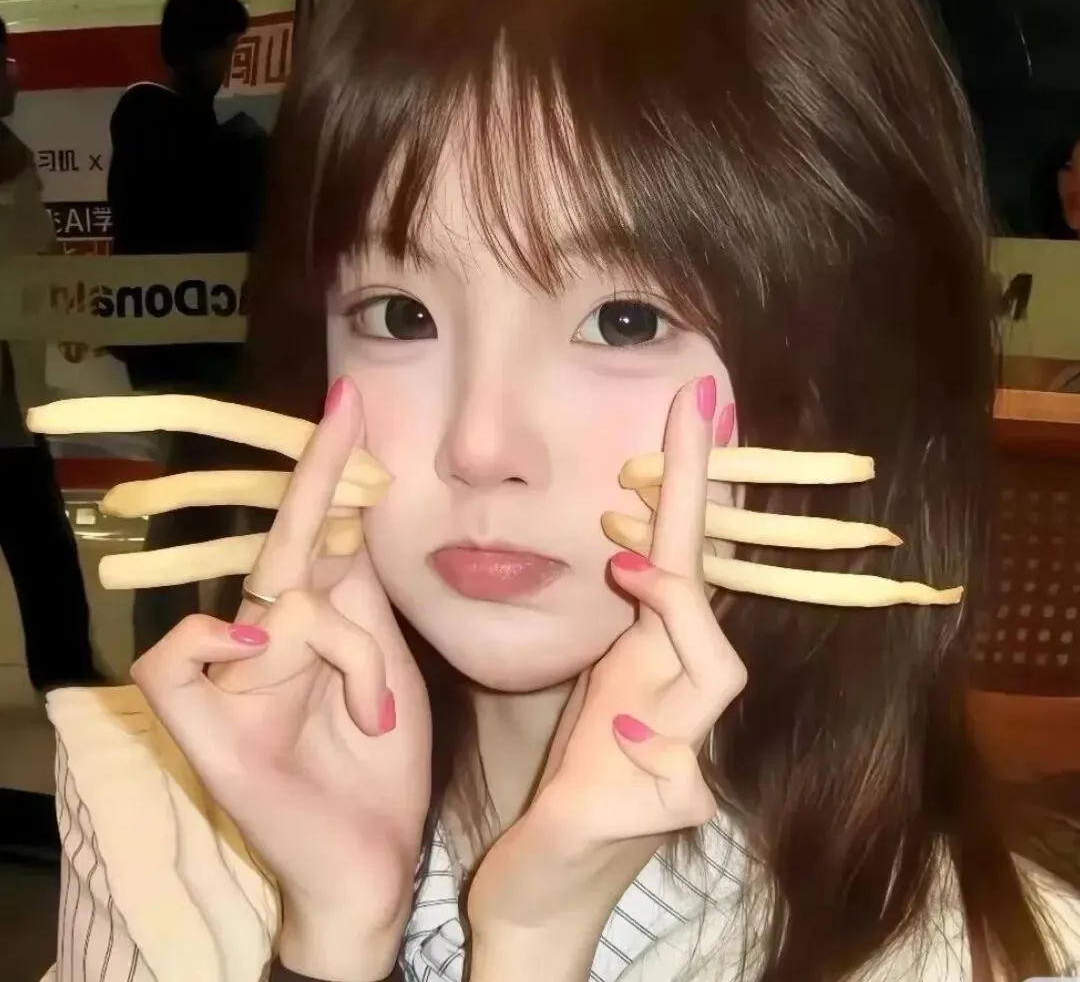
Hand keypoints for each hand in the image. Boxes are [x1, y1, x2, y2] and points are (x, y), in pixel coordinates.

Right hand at [131, 378, 430, 981]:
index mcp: (309, 620)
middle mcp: (263, 636)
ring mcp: (227, 679)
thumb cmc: (379, 761)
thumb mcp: (384, 660)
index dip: (331, 469)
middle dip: (320, 475)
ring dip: (347, 652)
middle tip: (347, 402)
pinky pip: (172, 658)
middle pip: (286, 540)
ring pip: (279, 603)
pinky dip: (212, 641)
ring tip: (374, 711)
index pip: (316, 532)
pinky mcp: (201, 729)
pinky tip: (260, 646)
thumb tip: (353, 512)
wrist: (375, 859)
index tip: (349, 399)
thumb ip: (361, 594)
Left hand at [467, 376, 745, 976]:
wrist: (546, 885)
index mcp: (656, 662)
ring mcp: (682, 757)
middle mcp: (681, 699)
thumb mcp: (588, 682)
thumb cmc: (574, 778)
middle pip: (713, 604)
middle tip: (671, 442)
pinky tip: (603, 736)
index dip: (688, 484)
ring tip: (630, 571)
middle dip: (693, 518)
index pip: (680, 560)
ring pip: (715, 675)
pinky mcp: (659, 812)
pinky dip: (636, 744)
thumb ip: (623, 624)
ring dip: (679, 616)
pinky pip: (671, 775)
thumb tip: (627, 544)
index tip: (693, 402)